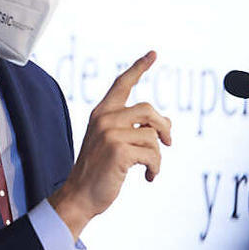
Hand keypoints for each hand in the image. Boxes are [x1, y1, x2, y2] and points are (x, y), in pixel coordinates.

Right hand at [48, 51, 171, 239]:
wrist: (79, 195)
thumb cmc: (98, 171)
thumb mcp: (111, 142)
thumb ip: (131, 128)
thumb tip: (166, 125)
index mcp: (101, 113)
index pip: (122, 84)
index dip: (139, 67)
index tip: (153, 54)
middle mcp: (104, 119)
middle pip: (148, 109)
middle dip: (163, 127)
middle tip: (168, 142)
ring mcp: (110, 133)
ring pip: (152, 134)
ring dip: (157, 155)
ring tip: (150, 168)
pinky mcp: (119, 150)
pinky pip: (153, 154)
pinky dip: (155, 168)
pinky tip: (147, 177)